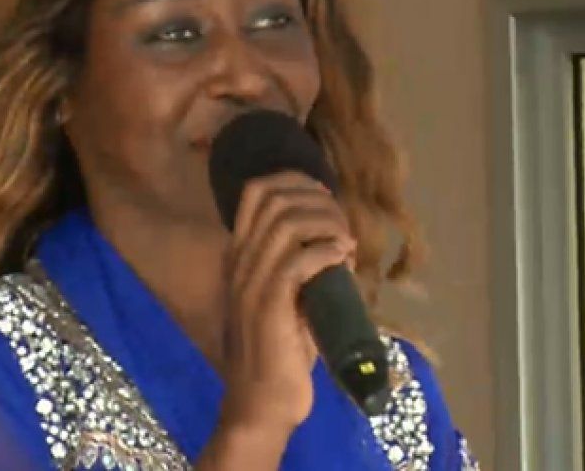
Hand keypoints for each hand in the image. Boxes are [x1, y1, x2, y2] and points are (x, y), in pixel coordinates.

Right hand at [213, 170, 356, 444]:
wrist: (261, 403)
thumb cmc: (279, 353)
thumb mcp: (287, 300)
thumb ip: (301, 269)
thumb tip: (338, 243)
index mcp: (239, 256)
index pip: (256, 192)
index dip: (295, 181)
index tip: (326, 196)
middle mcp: (240, 262)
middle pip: (274, 198)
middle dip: (317, 199)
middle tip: (341, 223)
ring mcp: (251, 282)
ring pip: (288, 224)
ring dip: (326, 223)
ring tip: (345, 241)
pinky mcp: (269, 305)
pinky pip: (299, 260)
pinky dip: (327, 251)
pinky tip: (342, 258)